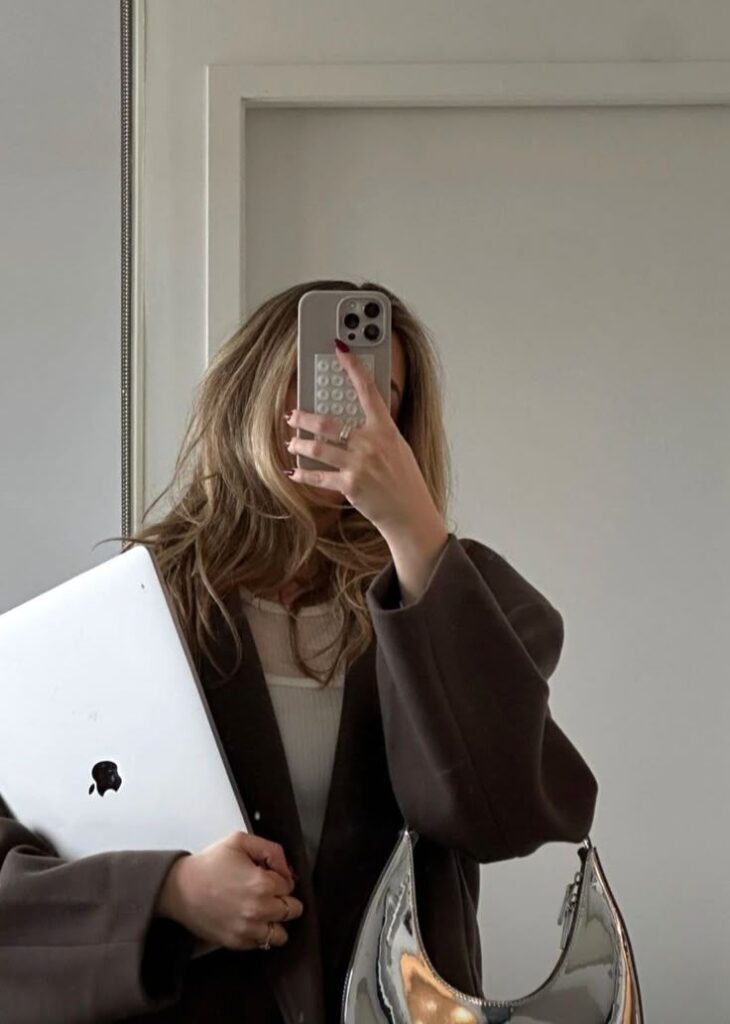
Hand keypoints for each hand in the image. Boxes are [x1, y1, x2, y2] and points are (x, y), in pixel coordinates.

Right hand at [154, 831, 302, 951]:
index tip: (270, 876)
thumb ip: (271, 850)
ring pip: (281, 934)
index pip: (290, 885)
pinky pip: (261, 945)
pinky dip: (260, 934)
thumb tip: (287, 869)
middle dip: (284, 900)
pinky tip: (249, 920)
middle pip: (292, 910)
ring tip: (263, 910)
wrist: (180, 888)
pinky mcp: (236, 942)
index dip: (281, 878)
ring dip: (275, 922)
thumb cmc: (209, 864)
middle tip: (269, 893)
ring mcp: (247, 929)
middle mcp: (258, 909)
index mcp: (262, 883)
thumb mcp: (240, 841)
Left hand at [284, 338, 439, 536]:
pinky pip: (318, 477)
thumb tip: (358, 418)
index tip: (340, 349)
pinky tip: (294, 471)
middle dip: (303, 418)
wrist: (410, 513)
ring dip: (298, 444)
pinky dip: (302, 473)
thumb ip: (378, 430)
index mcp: (385, 429)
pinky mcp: (349, 486)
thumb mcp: (398, 447)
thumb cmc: (405, 480)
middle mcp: (371, 444)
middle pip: (327, 423)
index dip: (352, 366)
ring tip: (291, 442)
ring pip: (316, 448)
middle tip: (292, 415)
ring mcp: (359, 465)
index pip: (367, 390)